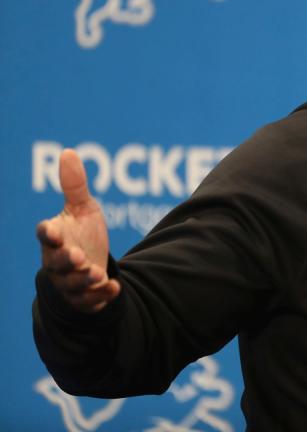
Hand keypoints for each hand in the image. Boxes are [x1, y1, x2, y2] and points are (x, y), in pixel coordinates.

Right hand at [36, 148, 120, 312]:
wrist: (90, 264)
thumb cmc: (81, 234)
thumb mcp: (82, 209)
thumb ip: (75, 186)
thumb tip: (68, 152)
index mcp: (55, 238)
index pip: (46, 235)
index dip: (49, 233)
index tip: (54, 229)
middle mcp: (57, 261)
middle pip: (56, 263)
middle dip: (65, 261)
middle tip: (77, 256)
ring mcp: (70, 281)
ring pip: (72, 284)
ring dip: (84, 279)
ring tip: (97, 273)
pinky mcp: (85, 297)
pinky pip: (90, 300)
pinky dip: (102, 296)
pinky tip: (114, 288)